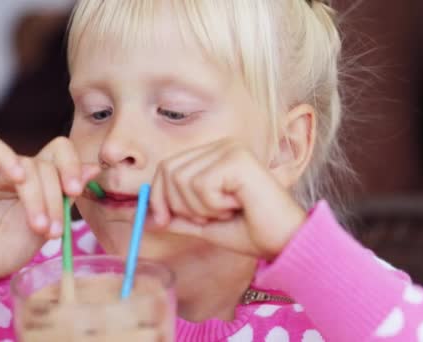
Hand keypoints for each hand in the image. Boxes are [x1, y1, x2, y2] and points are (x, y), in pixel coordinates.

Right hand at [0, 135, 99, 283]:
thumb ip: (68, 194)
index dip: (73, 167)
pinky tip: (17, 178)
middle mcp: (23, 168)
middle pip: (49, 163)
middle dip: (55, 196)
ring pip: (28, 163)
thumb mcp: (51, 221)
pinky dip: (7, 158)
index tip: (76, 192)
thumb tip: (94, 168)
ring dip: (37, 197)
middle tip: (55, 226)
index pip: (63, 154)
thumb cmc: (14, 247)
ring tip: (38, 226)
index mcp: (44, 177)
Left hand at [148, 139, 306, 259]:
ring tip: (226, 210)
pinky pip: (201, 184)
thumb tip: (139, 216)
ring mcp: (230, 149)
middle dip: (178, 204)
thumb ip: (173, 216)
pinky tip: (237, 205)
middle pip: (168, 171)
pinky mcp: (237, 159)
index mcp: (212, 156)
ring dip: (199, 208)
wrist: (284, 242)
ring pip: (182, 180)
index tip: (164, 221)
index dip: (156, 196)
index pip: (165, 168)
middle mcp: (220, 146)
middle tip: (205, 218)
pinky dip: (213, 205)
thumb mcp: (201, 224)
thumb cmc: (248, 231)